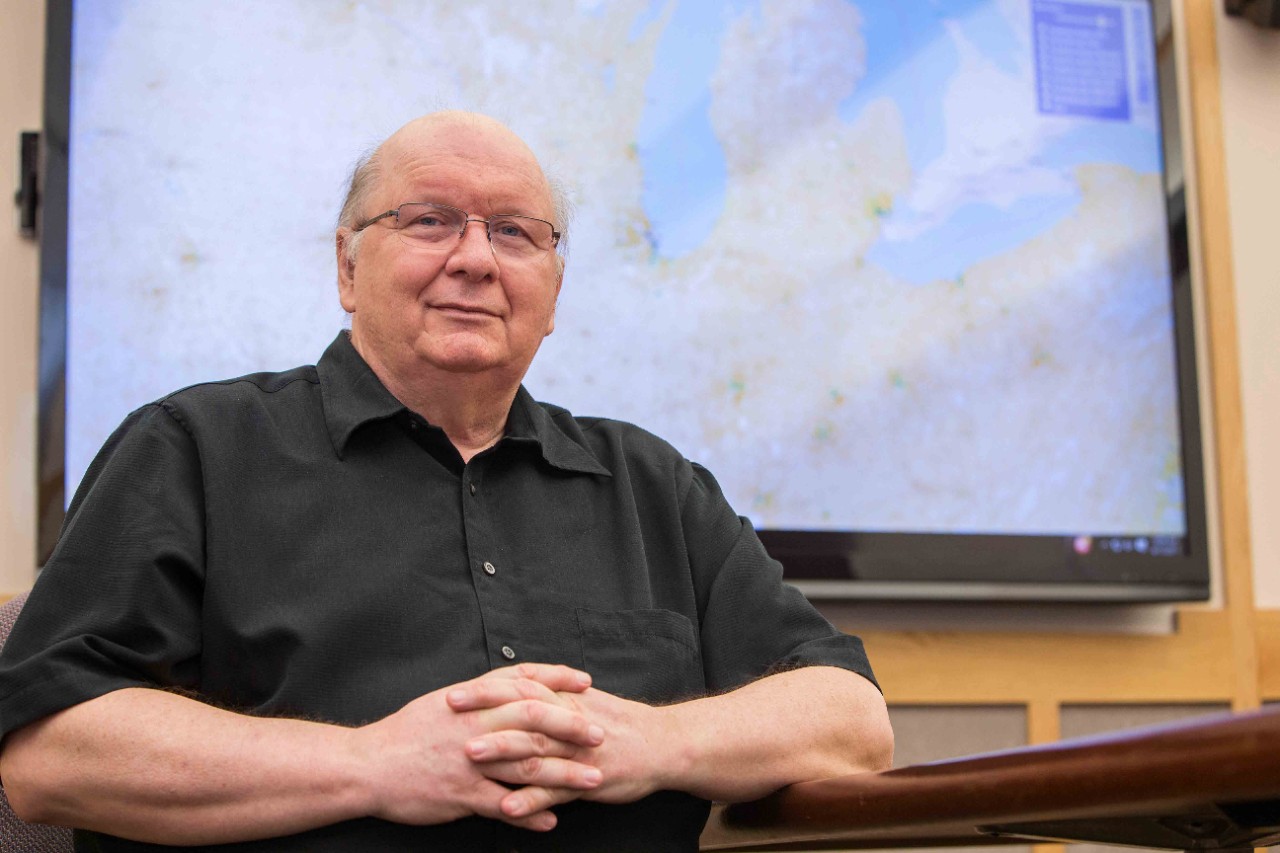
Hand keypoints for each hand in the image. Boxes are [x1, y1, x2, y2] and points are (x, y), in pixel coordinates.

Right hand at [352, 664, 604, 831]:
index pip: (522, 681)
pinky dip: (530, 813)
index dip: (556, 680)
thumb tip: (511, 684)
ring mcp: (470, 761)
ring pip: (526, 764)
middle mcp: (474, 725)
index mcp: (471, 700)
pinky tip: (552, 819)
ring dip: (564, 774)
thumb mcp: (443, 702)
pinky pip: (503, 805)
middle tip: (600, 734)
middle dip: (571, 726)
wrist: (368, 766)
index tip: (585, 683)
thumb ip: (480, 695)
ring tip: (593, 780)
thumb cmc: (407, 734)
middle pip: (533, 720)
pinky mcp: (461, 794)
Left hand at [455, 685, 676, 818]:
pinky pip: (556, 790)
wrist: (664, 745)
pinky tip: (507, 808)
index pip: (520, 687)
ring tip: (468, 757)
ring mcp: (578, 751)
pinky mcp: (589, 780)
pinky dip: (532, 799)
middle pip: (521, 711)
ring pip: (536, 748)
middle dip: (484, 712)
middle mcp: (569, 720)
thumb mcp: (586, 702)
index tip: (452, 692)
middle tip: (448, 714)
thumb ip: (552, 696)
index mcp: (566, 699)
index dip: (485, 689)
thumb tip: (515, 689)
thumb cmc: (620, 723)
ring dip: (502, 752)